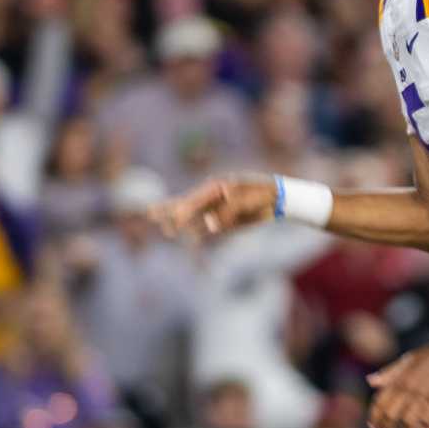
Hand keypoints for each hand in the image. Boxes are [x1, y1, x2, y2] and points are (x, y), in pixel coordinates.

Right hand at [149, 175, 275, 238]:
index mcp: (218, 187)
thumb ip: (228, 213)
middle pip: (187, 204)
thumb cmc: (264, 194)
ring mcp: (219, 208)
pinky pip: (208, 228)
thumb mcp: (248, 202)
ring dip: (179, 223)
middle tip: (149, 214)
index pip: (195, 199)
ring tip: (164, 229)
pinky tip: (191, 240)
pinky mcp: (226, 220)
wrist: (279, 198)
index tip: (176, 219)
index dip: (185, 209)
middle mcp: (214, 197)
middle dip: (170, 211)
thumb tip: (210, 226)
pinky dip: (199, 233)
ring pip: (194, 217)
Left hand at [367, 343, 428, 427]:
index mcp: (398, 379)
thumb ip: (388, 373)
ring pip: (408, 421)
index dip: (375, 417)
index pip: (380, 403)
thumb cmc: (428, 355)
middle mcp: (408, 389)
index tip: (374, 427)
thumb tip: (370, 381)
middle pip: (391, 415)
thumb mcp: (405, 360)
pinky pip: (427, 420)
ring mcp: (423, 396)